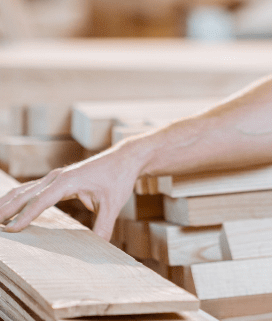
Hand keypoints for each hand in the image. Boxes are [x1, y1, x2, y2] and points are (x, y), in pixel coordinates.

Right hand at [0, 144, 145, 239]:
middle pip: (26, 194)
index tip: (11, 230)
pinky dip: (17, 198)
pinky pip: (32, 189)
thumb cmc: (119, 178)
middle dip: (6, 209)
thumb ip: (103, 226)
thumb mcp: (114, 203)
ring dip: (7, 203)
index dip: (26, 216)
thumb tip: (99, 248)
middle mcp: (58, 177)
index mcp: (69, 180)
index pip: (41, 200)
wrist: (126, 158)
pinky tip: (6, 209)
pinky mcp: (58, 179)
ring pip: (25, 190)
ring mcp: (56, 176)